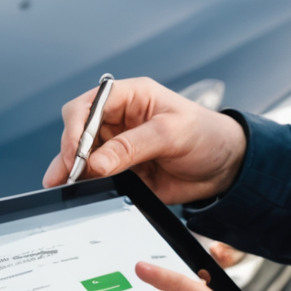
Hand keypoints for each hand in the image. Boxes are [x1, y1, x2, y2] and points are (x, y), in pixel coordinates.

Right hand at [43, 77, 248, 205]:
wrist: (227, 168)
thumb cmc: (207, 136)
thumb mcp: (171, 134)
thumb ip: (132, 147)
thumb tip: (96, 163)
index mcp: (131, 97)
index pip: (90, 105)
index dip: (76, 126)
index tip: (75, 151)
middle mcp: (119, 120)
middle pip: (79, 131)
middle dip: (70, 152)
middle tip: (68, 175)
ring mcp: (119, 147)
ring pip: (82, 156)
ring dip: (71, 170)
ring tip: (63, 187)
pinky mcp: (122, 171)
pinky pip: (96, 177)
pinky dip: (85, 185)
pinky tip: (77, 193)